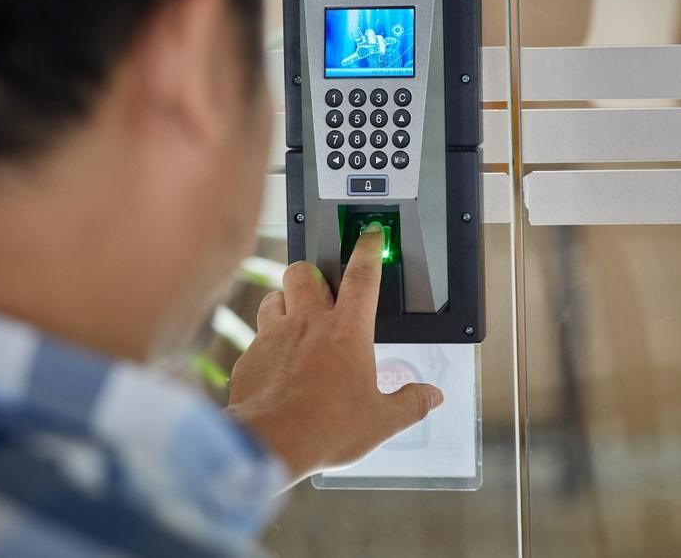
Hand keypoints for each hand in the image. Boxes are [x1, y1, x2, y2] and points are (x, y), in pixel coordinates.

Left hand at [226, 224, 443, 482]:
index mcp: (347, 331)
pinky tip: (275, 364)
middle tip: (321, 291)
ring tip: (295, 322)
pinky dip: (266, 342)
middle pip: (304, 272)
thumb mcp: (381, 421)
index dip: (368, 250)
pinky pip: (256, 336)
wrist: (269, 444)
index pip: (362, 276)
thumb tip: (432, 397)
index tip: (370, 236)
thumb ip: (410, 404)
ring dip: (285, 302)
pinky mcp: (249, 355)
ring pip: (274, 296)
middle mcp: (308, 323)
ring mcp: (273, 336)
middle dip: (312, 273)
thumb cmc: (326, 428)